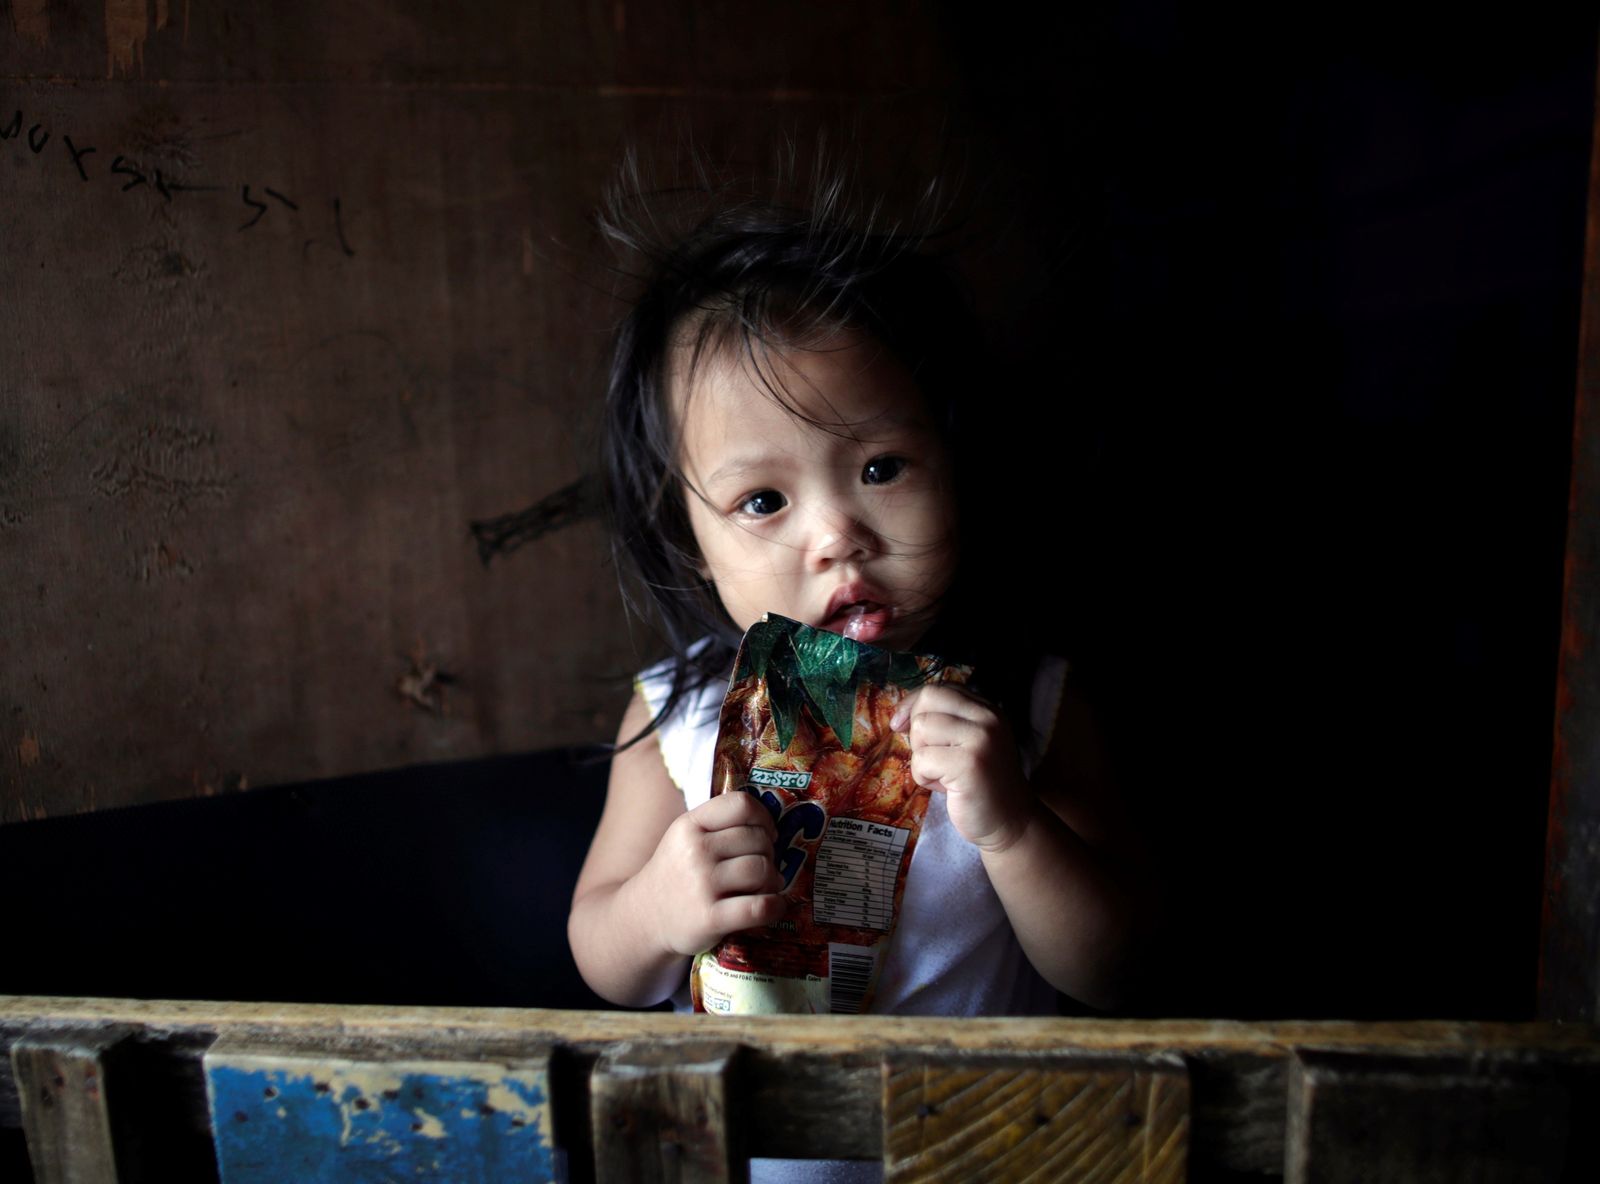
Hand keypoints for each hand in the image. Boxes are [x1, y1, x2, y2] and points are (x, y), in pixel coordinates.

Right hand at [633, 790, 787, 956]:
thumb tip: (772, 828)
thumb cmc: (676, 874)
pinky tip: (773, 907)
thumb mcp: (684, 838)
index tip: (766, 833)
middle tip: (761, 867)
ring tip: (763, 887)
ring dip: (772, 880)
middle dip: (769, 853)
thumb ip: (718, 825)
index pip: (741, 804)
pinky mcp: (710, 918)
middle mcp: (695, 851)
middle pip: (757, 840)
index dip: (763, 817)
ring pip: (762, 870)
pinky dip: (774, 906)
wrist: (644, 918)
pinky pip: (759, 907)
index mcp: (689, 825)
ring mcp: (702, 885)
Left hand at [892, 684, 1033, 852]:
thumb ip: (943, 722)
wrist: (1010, 822)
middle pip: (928, 700)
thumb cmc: (978, 785)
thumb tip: (899, 718)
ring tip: (942, 774)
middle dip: (917, 731)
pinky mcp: (969, 764)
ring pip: (921, 728)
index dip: (912, 704)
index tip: (900, 725)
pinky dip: (923, 777)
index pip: (938, 689)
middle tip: (931, 757)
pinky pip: (921, 760)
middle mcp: (988, 718)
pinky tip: (945, 788)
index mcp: (987, 710)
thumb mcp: (966, 744)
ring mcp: (981, 739)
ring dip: (920, 757)